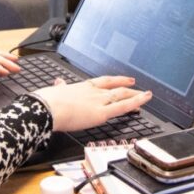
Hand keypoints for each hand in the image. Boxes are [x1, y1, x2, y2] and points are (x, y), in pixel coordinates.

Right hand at [32, 76, 151, 131]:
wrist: (47, 108)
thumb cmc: (47, 102)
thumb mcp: (55, 91)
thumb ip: (60, 87)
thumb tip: (58, 83)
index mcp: (82, 87)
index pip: (102, 82)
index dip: (114, 80)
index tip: (122, 79)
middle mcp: (93, 92)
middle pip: (115, 87)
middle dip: (127, 87)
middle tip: (136, 86)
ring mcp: (99, 101)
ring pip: (122, 95)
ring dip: (135, 95)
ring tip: (146, 95)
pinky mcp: (101, 113)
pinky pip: (123, 107)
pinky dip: (136, 103)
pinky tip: (145, 101)